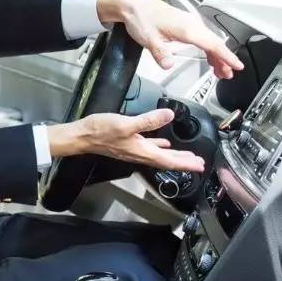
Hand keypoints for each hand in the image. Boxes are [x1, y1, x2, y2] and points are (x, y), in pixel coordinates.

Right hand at [47, 108, 204, 171]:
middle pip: (166, 161)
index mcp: (142, 151)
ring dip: (174, 157)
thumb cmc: (101, 131)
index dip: (186, 163)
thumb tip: (169, 115)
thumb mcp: (126, 124)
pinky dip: (160, 148)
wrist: (81, 136)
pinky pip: (149, 149)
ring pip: (160, 156)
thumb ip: (148, 120)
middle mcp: (140, 154)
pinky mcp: (128, 144)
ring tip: (187, 156)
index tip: (200, 166)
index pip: (169, 161)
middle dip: (183, 162)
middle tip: (199, 163)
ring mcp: (133, 150)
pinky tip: (163, 144)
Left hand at [96, 0, 243, 78]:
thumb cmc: (140, 18)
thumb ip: (160, 54)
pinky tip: (208, 58)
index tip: (237, 66)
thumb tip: (168, 65)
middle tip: (228, 75)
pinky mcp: (184, 24)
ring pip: (209, 41)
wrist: (133, 5)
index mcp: (187, 29)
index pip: (213, 45)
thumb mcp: (148, 39)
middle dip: (224, 60)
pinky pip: (202, 38)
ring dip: (217, 56)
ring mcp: (189, 23)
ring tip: (220, 71)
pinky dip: (208, 49)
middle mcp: (191, 24)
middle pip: (214, 44)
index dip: (227, 57)